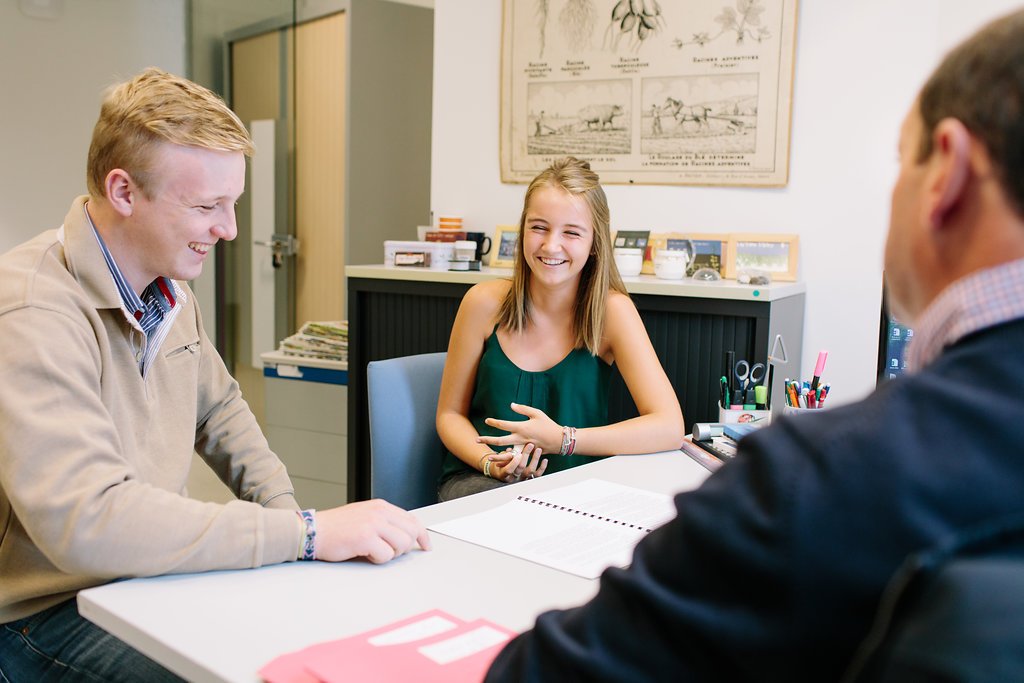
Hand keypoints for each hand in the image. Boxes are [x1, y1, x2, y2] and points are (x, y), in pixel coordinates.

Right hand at [314, 500, 431, 563]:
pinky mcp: (365, 537)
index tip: (425, 546)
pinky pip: (386, 555)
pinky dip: (378, 560)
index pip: (412, 520)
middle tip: (389, 552)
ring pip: (402, 545)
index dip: (422, 535)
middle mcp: (379, 512)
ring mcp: (373, 524)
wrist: (313, 531)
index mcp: (381, 506)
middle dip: (404, 547)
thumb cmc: (336, 528)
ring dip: (391, 554)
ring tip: (375, 552)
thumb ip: (384, 522)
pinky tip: (366, 555)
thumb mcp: (364, 517)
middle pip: (411, 533)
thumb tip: (405, 536)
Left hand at [479, 402, 561, 452]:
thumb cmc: (547, 424)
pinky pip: (515, 457)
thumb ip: (523, 409)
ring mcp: (523, 448)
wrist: (559, 440)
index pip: (504, 425)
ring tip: (487, 457)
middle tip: (476, 440)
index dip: (494, 422)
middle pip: (500, 440)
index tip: (487, 420)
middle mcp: (520, 438)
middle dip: (487, 440)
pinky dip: (507, 459)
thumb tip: (511, 405)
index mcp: (522, 427)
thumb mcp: (536, 413)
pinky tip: (502, 460)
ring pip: (506, 452)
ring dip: (496, 455)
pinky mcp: (527, 454)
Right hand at [490, 443, 547, 482]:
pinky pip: (537, 475)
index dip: (513, 463)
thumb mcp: (499, 459)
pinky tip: (545, 460)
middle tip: (530, 445)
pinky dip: (542, 468)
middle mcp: (514, 477)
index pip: (509, 470)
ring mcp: (522, 478)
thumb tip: (510, 450)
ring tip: (538, 449)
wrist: (504, 472)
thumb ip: (504, 455)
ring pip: (530, 470)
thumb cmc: (501, 463)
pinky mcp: (530, 478)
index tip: (518, 454)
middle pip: (520, 467)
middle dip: (526, 455)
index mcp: (504, 473)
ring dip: (535, 459)